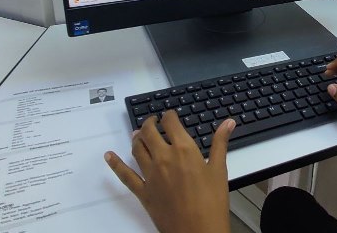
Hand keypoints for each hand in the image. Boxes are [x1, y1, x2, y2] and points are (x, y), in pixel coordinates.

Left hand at [104, 112, 234, 232]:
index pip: (170, 123)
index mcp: (184, 150)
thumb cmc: (212, 203)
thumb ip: (220, 142)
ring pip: (137, 149)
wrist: (198, 232)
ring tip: (138, 133)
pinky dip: (115, 164)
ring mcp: (151, 175)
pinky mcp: (143, 192)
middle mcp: (164, 158)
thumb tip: (228, 123)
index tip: (170, 115)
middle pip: (149, 132)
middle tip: (153, 121)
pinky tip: (109, 156)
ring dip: (136, 138)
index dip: (169, 115)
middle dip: (150, 123)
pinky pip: (125, 175)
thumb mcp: (219, 169)